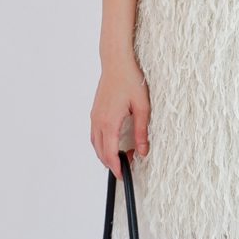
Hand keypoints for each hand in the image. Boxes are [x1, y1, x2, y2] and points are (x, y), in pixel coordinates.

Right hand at [90, 60, 149, 178]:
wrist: (116, 62)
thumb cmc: (130, 80)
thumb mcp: (142, 107)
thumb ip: (142, 132)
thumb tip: (143, 151)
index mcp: (110, 122)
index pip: (110, 154)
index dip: (116, 168)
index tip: (124, 176)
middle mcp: (98, 121)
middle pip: (101, 152)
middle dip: (112, 164)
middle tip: (127, 166)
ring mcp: (95, 116)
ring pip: (96, 144)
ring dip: (106, 154)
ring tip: (122, 156)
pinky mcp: (95, 112)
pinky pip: (95, 134)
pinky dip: (102, 144)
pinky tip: (113, 142)